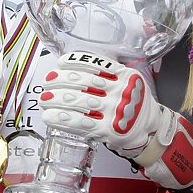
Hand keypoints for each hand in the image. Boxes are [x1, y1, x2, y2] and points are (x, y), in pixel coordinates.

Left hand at [40, 52, 192, 188]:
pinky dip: (62, 118)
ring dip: (56, 100)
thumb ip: (107, 72)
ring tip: (43, 98)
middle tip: (47, 81)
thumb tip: (72, 66)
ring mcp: (114, 111)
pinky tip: (50, 116)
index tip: (60, 63)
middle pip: (84, 83)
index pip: (96, 65)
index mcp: (125, 75)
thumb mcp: (128, 80)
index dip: (74, 62)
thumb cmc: (132, 102)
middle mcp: (120, 92)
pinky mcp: (107, 130)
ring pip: (79, 102)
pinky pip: (80, 123)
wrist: (149, 130)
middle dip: (60, 81)